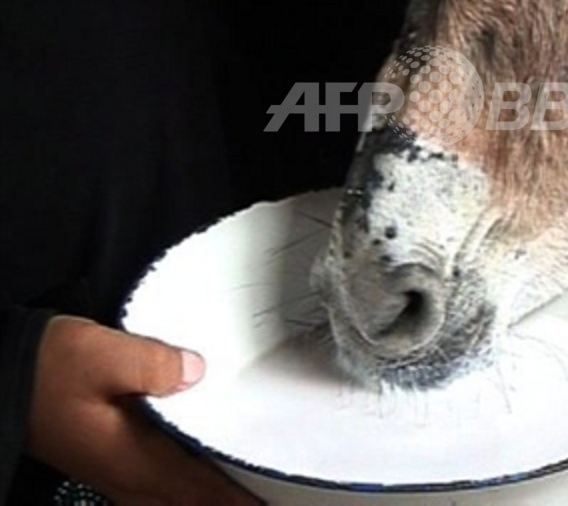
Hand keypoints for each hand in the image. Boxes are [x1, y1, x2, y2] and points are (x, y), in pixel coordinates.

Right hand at [27, 316, 258, 504]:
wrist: (0, 376)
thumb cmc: (42, 369)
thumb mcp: (101, 354)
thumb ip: (154, 365)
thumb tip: (197, 372)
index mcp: (132, 459)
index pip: (197, 489)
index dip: (234, 500)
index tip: (263, 505)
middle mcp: (125, 473)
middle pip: (186, 502)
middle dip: (222, 504)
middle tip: (257, 501)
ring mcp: (113, 468)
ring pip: (168, 498)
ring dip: (200, 497)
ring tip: (232, 493)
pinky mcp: (106, 455)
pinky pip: (154, 485)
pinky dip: (180, 487)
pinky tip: (189, 476)